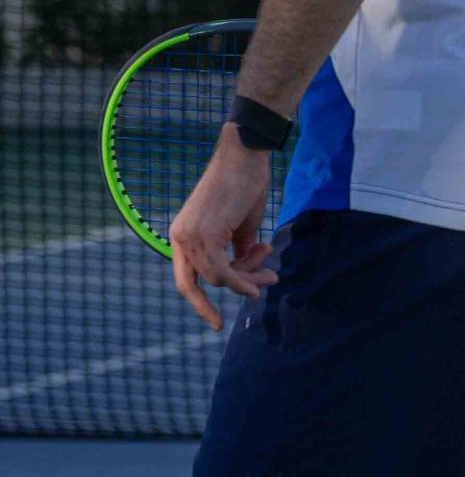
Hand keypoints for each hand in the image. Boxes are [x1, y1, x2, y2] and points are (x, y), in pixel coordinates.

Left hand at [167, 128, 280, 329]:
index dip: (202, 303)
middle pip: (199, 284)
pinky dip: (243, 281)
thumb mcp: (241, 225)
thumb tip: (248, 277)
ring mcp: (190, 236)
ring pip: (217, 279)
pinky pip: (223, 271)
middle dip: (229, 294)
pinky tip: (261, 280)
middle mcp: (180, 238)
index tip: (220, 320)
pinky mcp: (206, 234)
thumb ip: (240, 250)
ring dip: (248, 280)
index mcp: (183, 235)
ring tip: (271, 270)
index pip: (188, 279)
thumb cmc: (245, 184)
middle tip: (268, 282)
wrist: (245, 156)